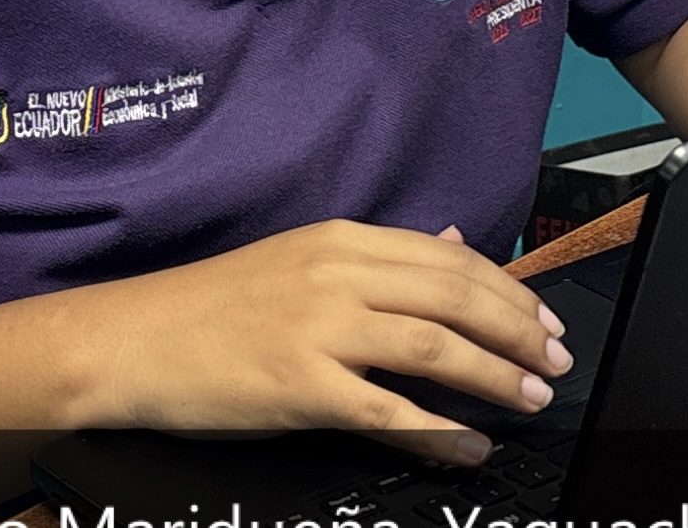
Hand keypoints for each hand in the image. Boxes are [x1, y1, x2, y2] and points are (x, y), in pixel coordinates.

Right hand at [66, 219, 571, 464]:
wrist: (130, 342)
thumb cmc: (211, 309)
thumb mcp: (300, 261)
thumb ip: (379, 259)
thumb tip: (455, 244)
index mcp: (340, 241)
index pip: (451, 259)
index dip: (510, 291)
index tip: (546, 320)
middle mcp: (335, 276)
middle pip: (456, 298)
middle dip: (519, 332)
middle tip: (557, 360)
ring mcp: (318, 330)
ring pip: (435, 348)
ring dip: (497, 377)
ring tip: (531, 397)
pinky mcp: (299, 386)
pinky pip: (388, 411)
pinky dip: (439, 431)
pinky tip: (469, 445)